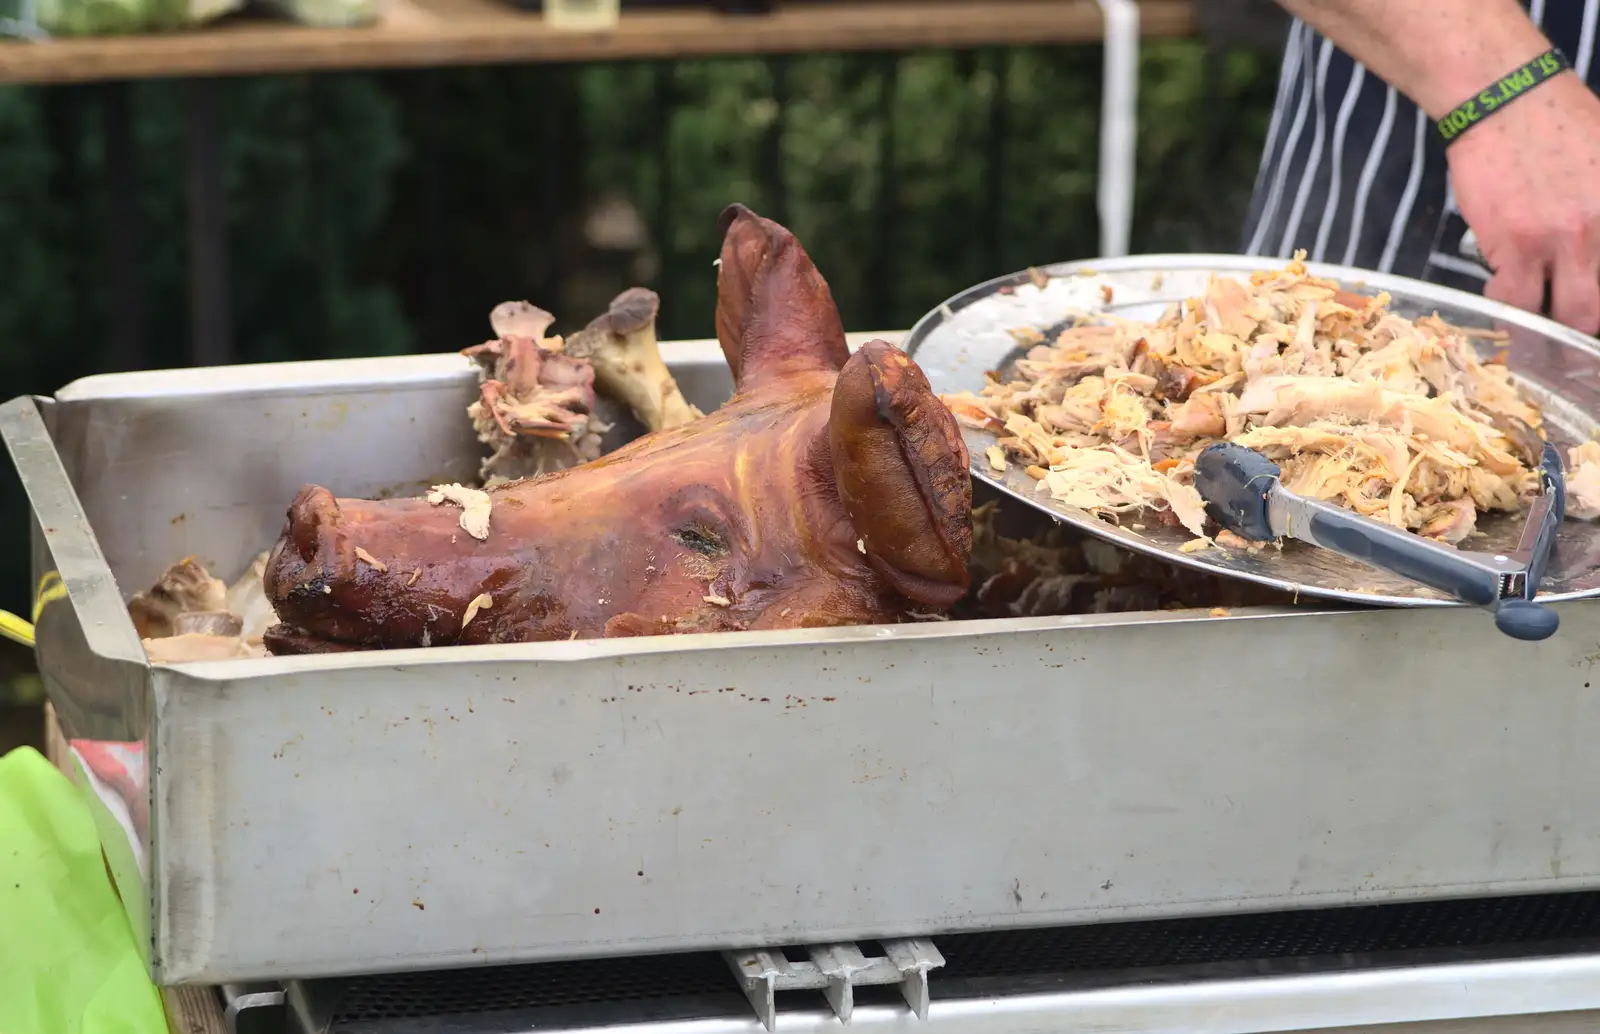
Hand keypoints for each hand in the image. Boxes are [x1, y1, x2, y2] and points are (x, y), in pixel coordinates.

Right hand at [1448, 73, 1599, 334]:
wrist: (1505, 99)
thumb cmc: (1559, 122)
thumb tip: (1592, 247)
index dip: (1596, 311)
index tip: (1584, 306)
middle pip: (1594, 311)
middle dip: (1580, 326)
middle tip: (1564, 324)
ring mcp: (1566, 240)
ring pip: (1564, 316)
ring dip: (1545, 324)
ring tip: (1533, 314)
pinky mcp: (1519, 244)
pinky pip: (1513, 300)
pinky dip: (1505, 304)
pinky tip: (1502, 288)